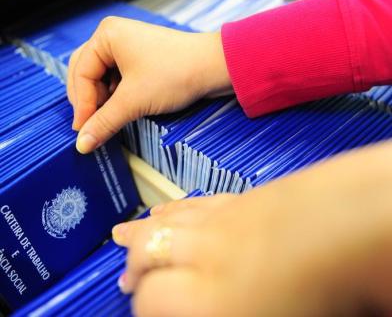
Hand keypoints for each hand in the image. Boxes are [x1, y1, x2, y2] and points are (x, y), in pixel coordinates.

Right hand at [67, 17, 231, 152]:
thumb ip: (104, 123)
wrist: (214, 67)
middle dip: (88, 100)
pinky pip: (118, 78)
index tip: (83, 130)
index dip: (81, 104)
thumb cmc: (175, 73)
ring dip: (102, 99)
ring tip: (108, 117)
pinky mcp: (141, 58)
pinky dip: (116, 95)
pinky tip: (121, 108)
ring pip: (102, 77)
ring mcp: (128, 46)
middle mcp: (114, 36)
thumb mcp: (134, 100)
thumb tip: (83, 144)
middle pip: (86, 72)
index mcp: (106, 36)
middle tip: (91, 125)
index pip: (81, 73)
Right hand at [112, 141, 391, 316]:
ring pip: (164, 223)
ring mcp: (219, 222)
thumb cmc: (319, 291)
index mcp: (211, 300)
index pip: (150, 299)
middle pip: (149, 252)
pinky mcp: (234, 201)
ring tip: (124, 235)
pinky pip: (191, 204)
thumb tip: (194, 307)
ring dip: (142, 232)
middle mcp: (205, 255)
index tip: (144, 309)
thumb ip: (215, 311)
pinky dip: (170, 210)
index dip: (141, 305)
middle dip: (133, 266)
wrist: (345, 227)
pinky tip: (162, 211)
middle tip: (124, 279)